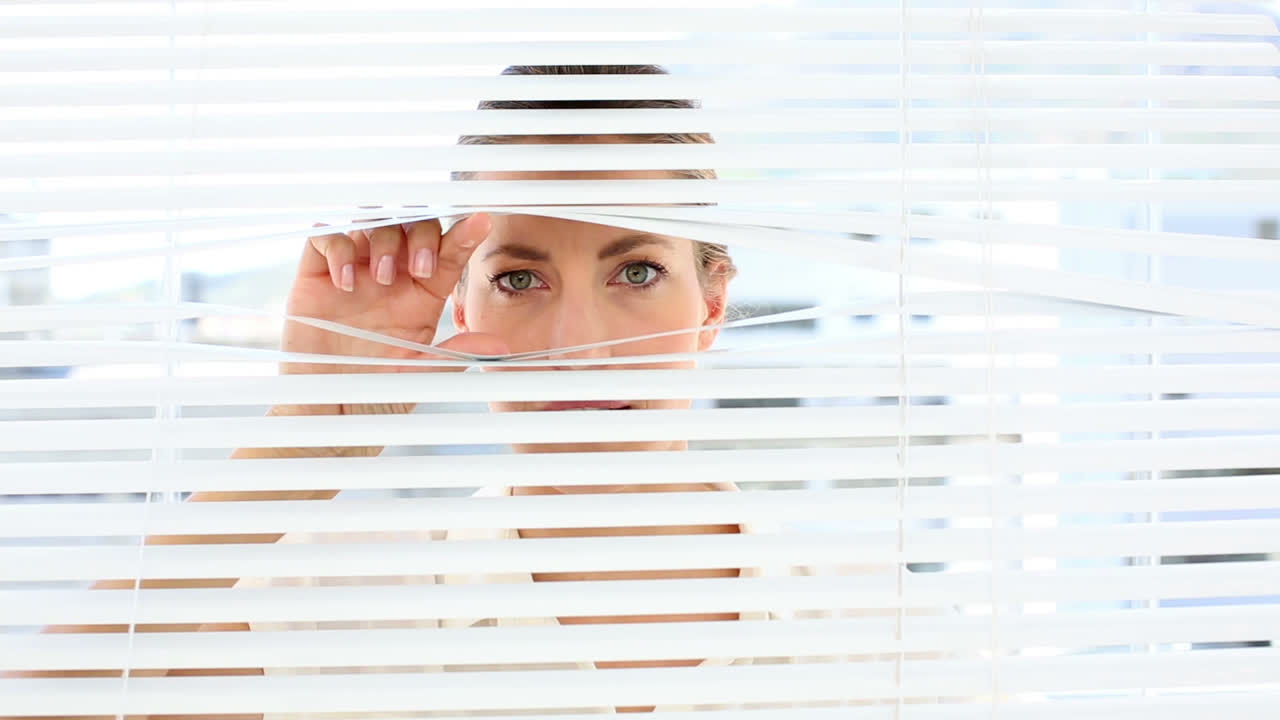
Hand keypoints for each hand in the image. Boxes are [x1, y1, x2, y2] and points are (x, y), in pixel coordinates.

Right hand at [276, 212, 506, 430]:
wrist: (327, 405)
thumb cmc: (374, 390)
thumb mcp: (420, 373)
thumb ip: (456, 353)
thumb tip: (499, 345)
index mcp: (423, 294)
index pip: (448, 253)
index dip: (464, 235)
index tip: (482, 222)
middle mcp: (393, 275)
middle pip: (414, 226)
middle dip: (423, 237)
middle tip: (420, 269)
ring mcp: (356, 270)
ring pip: (373, 222)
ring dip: (384, 241)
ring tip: (381, 279)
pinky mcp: (317, 274)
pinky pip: (327, 237)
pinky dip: (339, 248)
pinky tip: (345, 282)